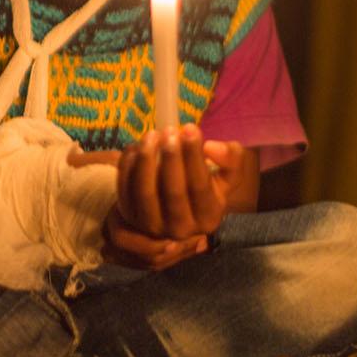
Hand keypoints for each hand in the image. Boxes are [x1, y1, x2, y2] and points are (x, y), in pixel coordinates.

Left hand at [101, 125, 254, 269]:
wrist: (176, 211)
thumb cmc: (205, 188)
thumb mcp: (226, 177)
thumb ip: (231, 160)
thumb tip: (211, 147)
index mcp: (207, 218)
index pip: (199, 186)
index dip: (194, 156)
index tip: (190, 127)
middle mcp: (180, 229)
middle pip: (172, 191)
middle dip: (170, 157)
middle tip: (169, 130)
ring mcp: (151, 226)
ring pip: (145, 192)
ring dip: (146, 160)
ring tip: (151, 135)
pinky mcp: (130, 216)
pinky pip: (125, 189)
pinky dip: (128, 165)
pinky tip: (137, 146)